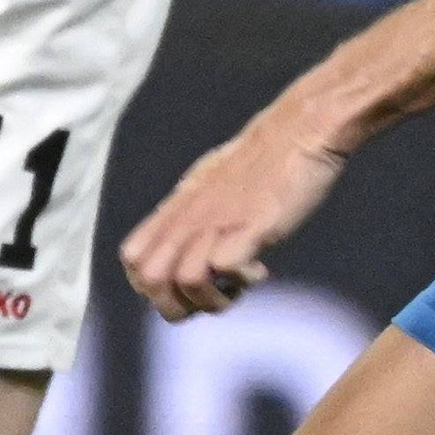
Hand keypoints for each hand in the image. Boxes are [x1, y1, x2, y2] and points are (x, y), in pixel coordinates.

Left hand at [118, 110, 347, 320]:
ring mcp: (218, 220)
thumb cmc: (263, 159)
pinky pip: (227, 269)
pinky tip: (261, 269)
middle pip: (149, 280)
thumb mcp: (212, 183)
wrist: (302, 128)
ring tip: (237, 287)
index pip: (132, 258)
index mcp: (178, 206)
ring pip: (183, 281)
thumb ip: (194, 212)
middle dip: (178, 306)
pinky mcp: (251, 225)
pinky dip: (246, 281)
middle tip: (212, 295)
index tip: (185, 286)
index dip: (151, 286)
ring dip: (212, 300)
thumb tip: (186, 245)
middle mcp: (190, 215)